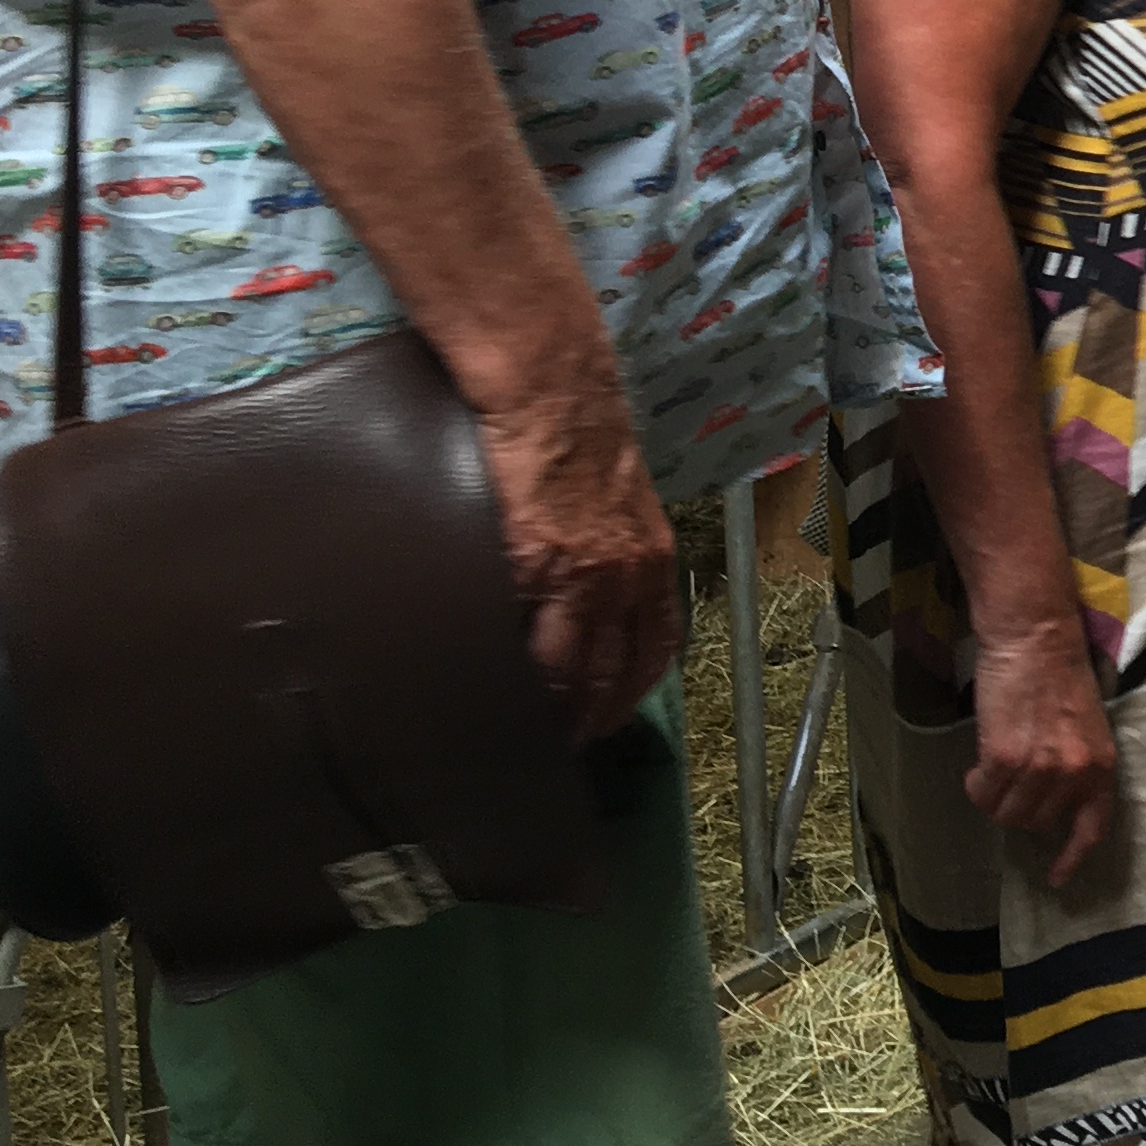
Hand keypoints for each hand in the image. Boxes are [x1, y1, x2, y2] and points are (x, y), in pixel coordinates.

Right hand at [476, 372, 678, 742]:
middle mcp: (626, 577)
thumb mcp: (623, 506)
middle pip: (610, 671)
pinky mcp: (530, 566)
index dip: (632, 690)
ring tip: (524, 734)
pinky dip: (509, 669)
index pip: (654, 647)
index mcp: (653, 562)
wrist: (552, 398)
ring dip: (549, 708)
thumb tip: (594, 599)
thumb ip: (616, 553)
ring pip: (566, 668)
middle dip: (589, 716)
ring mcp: (579, 575)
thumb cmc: (582, 444)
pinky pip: (520, 635)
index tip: (611, 719)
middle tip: (564, 747)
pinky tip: (491, 686)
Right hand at [965, 621, 1119, 885]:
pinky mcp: (1006, 757)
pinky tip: (980, 759)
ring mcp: (1041, 767)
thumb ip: (1075, 766)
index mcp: (1101, 765)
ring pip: (1005, 812)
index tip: (1057, 877)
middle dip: (1018, 805)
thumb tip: (1050, 803)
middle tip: (1009, 776)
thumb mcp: (1085, 727)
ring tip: (993, 765)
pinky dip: (976, 782)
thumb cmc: (1058, 675)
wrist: (1036, 636)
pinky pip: (982, 792)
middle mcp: (1075, 772)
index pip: (1092, 826)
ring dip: (993, 795)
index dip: (1073, 856)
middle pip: (1034, 822)